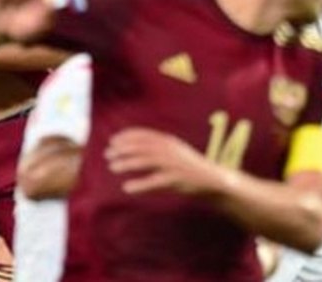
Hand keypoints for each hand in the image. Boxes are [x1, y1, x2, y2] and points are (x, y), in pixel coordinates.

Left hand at [106, 127, 221, 195]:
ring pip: (145, 160)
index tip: (113, 140)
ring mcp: (173, 164)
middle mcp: (170, 150)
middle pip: (141, 146)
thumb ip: (159, 147)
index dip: (127, 136)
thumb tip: (137, 147)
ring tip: (112, 167)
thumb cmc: (190, 166)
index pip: (144, 134)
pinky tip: (127, 187)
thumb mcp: (176, 151)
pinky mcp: (176, 179)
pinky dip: (140, 184)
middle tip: (108, 154)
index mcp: (169, 141)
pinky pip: (154, 181)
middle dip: (123, 149)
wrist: (213, 178)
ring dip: (127, 163)